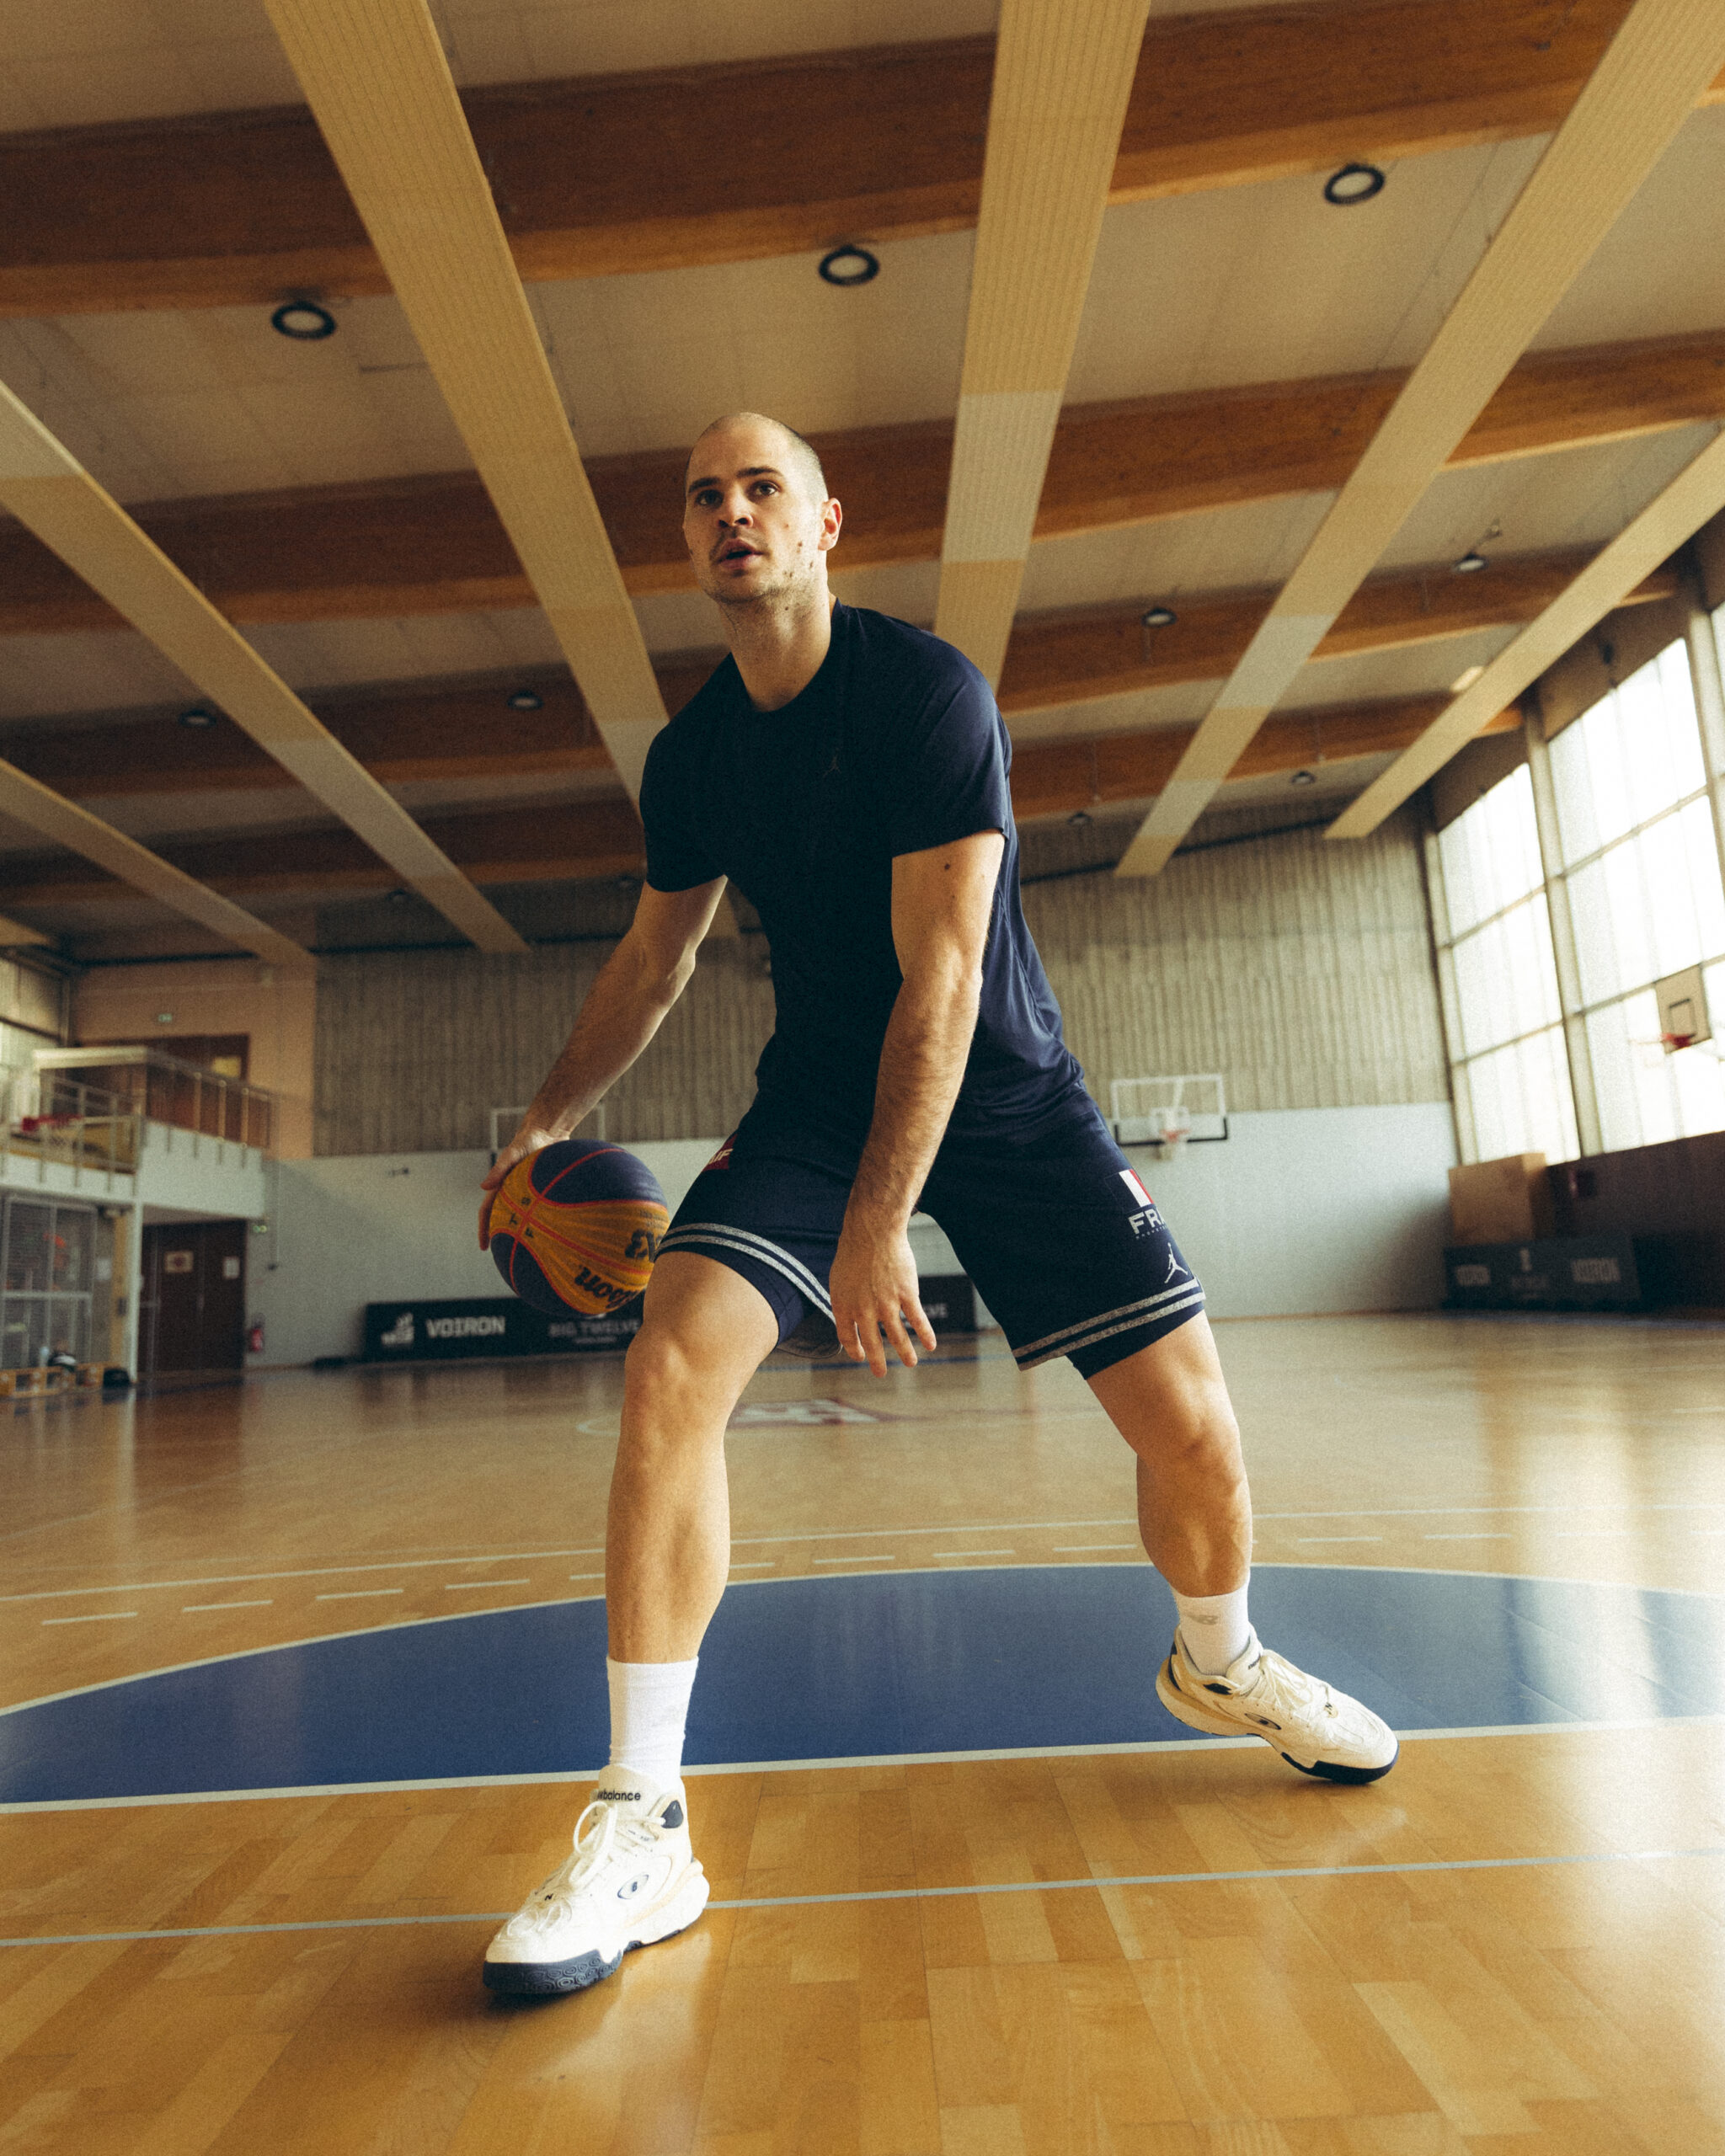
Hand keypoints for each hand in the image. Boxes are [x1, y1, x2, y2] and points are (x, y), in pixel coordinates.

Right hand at [478, 1128, 556, 1248]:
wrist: (548, 1131)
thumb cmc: (528, 1140)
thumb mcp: (513, 1154)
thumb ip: (499, 1168)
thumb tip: (483, 1188)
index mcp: (502, 1186)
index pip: (488, 1212)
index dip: (484, 1229)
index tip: (484, 1247)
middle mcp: (513, 1191)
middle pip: (504, 1218)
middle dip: (502, 1236)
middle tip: (505, 1255)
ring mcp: (528, 1192)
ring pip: (523, 1216)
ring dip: (523, 1231)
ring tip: (530, 1250)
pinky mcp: (542, 1190)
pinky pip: (542, 1210)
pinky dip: (544, 1222)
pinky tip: (554, 1233)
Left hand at [828, 1215, 936, 1376]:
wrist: (873, 1232)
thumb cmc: (854, 1251)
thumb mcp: (839, 1278)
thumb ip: (844, 1300)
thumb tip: (846, 1316)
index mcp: (844, 1305)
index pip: (847, 1336)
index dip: (854, 1349)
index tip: (862, 1356)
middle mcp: (864, 1310)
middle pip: (872, 1342)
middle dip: (877, 1361)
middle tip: (880, 1374)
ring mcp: (886, 1304)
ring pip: (897, 1336)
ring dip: (905, 1352)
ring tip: (910, 1364)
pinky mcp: (907, 1294)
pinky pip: (917, 1319)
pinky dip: (925, 1334)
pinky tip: (931, 1345)